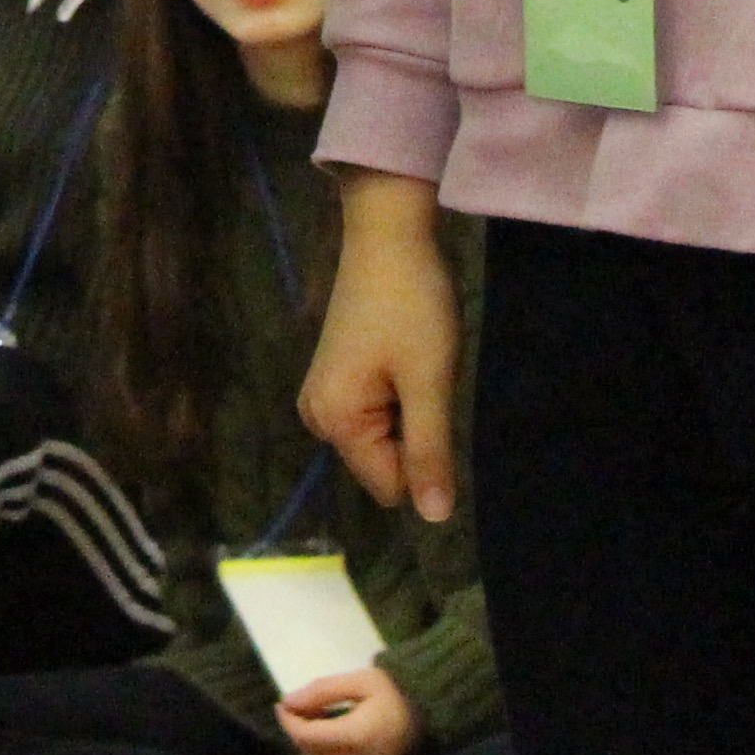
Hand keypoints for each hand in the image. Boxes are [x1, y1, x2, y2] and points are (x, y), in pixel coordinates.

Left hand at [274, 663, 418, 754]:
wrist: (433, 712)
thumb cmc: (396, 691)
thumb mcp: (360, 681)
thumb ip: (322, 691)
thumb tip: (287, 701)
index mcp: (358, 736)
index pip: (308, 737)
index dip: (288, 722)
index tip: (281, 704)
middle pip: (311, 754)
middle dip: (295, 732)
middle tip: (293, 709)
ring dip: (307, 743)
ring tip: (309, 718)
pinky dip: (323, 751)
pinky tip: (325, 731)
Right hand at [301, 172, 463, 522]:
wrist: (388, 235)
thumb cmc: (412, 306)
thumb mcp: (429, 382)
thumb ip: (429, 453)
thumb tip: (435, 520)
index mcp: (334, 421)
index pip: (391, 486)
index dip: (424, 455)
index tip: (430, 402)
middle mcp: (318, 416)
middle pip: (385, 465)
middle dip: (415, 432)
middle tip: (423, 378)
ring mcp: (324, 395)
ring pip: (386, 439)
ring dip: (411, 412)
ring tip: (414, 363)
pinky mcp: (336, 377)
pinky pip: (379, 415)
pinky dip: (402, 395)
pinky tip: (405, 356)